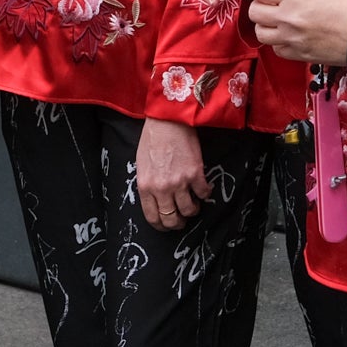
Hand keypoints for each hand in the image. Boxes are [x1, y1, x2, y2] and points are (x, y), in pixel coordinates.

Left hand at [134, 115, 210, 230]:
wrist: (168, 121)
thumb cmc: (152, 140)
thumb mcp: (141, 165)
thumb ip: (148, 185)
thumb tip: (156, 199)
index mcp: (145, 187)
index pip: (152, 217)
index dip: (161, 226)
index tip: (166, 225)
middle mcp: (162, 188)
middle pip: (171, 219)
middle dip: (177, 223)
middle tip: (181, 219)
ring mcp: (180, 182)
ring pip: (189, 210)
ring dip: (192, 210)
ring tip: (193, 203)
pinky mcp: (196, 174)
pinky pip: (203, 194)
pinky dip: (204, 194)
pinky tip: (202, 189)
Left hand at [248, 0, 346, 64]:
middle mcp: (288, 18)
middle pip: (254, 13)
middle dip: (261, 6)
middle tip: (273, 4)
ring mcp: (292, 39)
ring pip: (261, 34)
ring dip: (267, 26)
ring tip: (280, 22)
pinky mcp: (299, 55)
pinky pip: (276, 49)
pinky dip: (279, 42)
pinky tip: (291, 36)